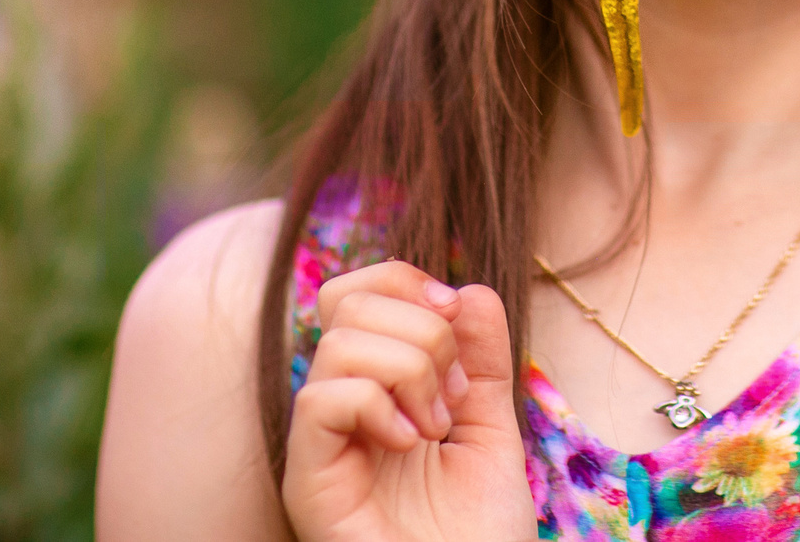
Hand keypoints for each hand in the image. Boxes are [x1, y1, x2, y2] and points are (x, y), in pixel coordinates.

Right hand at [282, 262, 536, 541]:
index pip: (359, 290)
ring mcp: (318, 446)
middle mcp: (337, 410)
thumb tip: (467, 288)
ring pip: (340, 342)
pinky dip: (378, 405)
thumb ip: (481, 359)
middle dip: (423, 329)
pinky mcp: (308, 481)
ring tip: (435, 429)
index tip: (457, 314)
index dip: (408, 281)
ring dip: (411, 371)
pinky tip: (409, 444)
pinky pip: (321, 399)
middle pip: (347, 300)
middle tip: (452, 397)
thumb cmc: (478, 533)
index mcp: (374, 390)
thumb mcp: (491, 426)